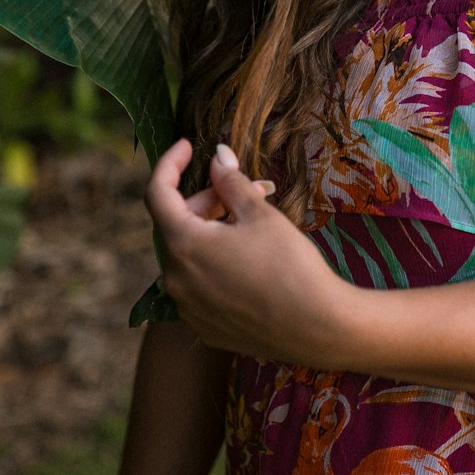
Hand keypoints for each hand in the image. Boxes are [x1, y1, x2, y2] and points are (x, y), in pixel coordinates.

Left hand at [144, 139, 349, 360]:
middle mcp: (175, 279)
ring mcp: (187, 307)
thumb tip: (217, 156)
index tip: (188, 145)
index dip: (170, 164)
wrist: (317, 328)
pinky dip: (216, 264)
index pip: (157, 193)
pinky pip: (200, 285)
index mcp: (183, 245)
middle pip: (178, 224)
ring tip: (255, 224)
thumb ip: (230, 182)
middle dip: (209, 200)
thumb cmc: (290, 265)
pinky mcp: (205, 326)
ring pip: (190, 255)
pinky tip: (251, 260)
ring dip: (214, 232)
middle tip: (251, 190)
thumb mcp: (260, 214)